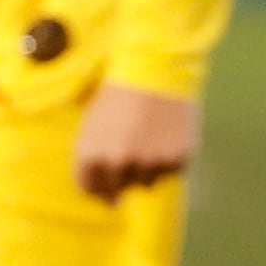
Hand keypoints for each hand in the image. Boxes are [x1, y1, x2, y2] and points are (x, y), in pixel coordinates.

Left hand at [73, 83, 199, 199]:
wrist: (155, 68)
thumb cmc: (119, 94)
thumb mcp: (93, 123)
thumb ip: (93, 158)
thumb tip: (107, 197)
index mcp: (91, 154)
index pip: (89, 188)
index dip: (97, 184)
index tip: (105, 177)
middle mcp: (118, 162)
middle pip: (117, 190)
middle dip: (120, 178)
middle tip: (130, 152)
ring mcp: (149, 162)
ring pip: (146, 182)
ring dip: (147, 167)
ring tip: (149, 135)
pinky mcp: (177, 158)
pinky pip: (171, 171)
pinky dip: (170, 157)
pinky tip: (167, 132)